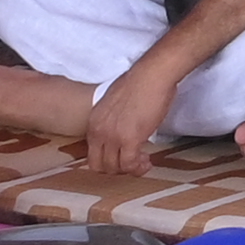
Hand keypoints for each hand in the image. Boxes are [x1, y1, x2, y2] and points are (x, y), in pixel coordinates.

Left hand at [81, 50, 191, 165]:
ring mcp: (112, 137)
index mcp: (93, 122)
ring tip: (142, 161)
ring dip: (129, 169)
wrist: (152, 75)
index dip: (108, 159)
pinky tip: (147, 162)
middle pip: (99, 166)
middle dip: (117, 168)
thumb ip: (112, 120)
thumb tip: (121, 128)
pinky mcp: (130, 140)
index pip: (92, 153)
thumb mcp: (115, 103)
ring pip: (114, 168)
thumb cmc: (140, 82)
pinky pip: (129, 164)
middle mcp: (98, 132)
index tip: (122, 155)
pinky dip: (138, 168)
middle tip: (133, 161)